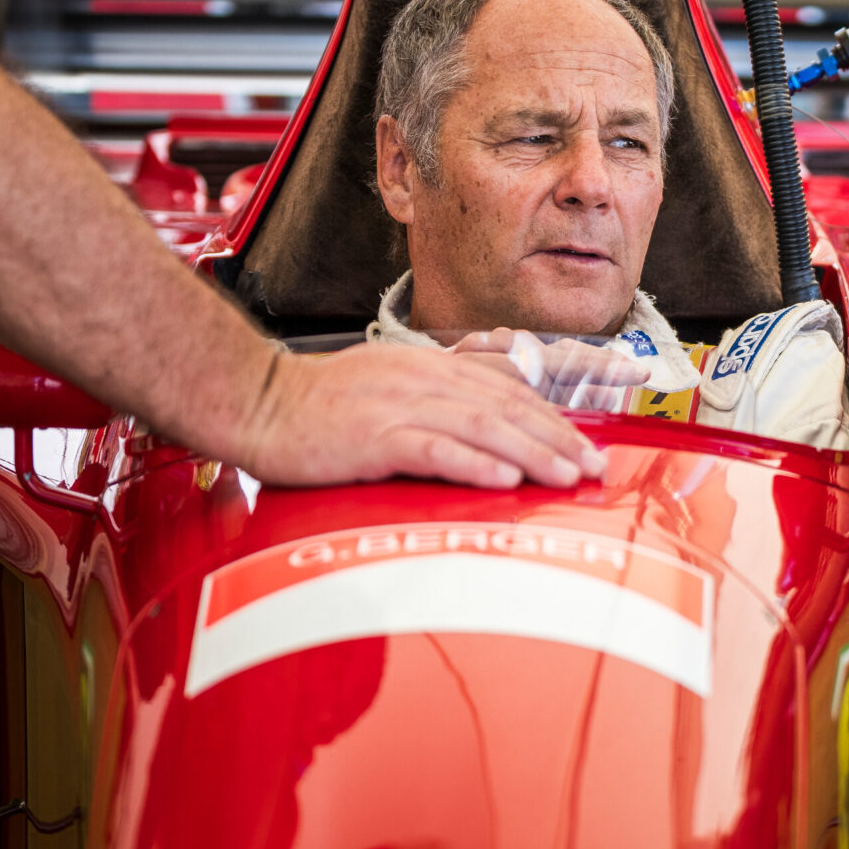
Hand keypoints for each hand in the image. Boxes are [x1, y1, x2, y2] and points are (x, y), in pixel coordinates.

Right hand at [232, 342, 605, 489]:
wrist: (253, 400)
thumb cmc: (317, 406)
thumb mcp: (389, 389)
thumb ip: (438, 401)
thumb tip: (490, 425)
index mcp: (431, 369)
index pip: (509, 391)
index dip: (555, 416)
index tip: (590, 444)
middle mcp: (423, 380)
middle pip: (507, 408)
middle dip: (558, 439)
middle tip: (595, 467)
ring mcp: (399, 406)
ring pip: (482, 427)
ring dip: (532, 453)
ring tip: (568, 476)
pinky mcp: (373, 436)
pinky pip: (433, 449)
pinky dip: (473, 464)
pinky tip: (504, 479)